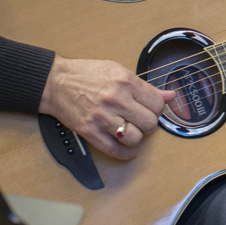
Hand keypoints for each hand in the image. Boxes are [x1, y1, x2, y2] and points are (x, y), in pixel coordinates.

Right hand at [38, 56, 174, 159]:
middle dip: (148, 123)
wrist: (55, 82)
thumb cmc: (86, 75)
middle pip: (149, 123)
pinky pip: (115, 150)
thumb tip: (170, 96)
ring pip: (135, 138)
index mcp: (125, 81)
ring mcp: (103, 117)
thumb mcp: (119, 71)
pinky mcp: (91, 131)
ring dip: (136, 137)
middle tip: (140, 119)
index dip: (156, 108)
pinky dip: (126, 153)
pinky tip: (127, 148)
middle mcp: (116, 99)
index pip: (157, 104)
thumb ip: (146, 87)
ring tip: (130, 130)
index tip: (150, 109)